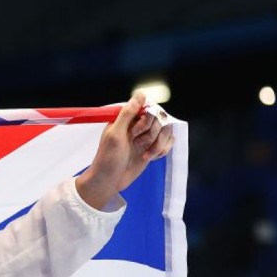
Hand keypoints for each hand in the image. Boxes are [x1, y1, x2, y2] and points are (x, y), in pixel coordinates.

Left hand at [76, 91, 174, 208]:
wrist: (109, 181)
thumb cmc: (108, 159)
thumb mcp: (115, 134)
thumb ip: (128, 114)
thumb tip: (141, 94)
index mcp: (126, 118)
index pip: (149, 107)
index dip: (147, 119)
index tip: (136, 131)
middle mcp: (137, 125)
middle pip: (160, 118)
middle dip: (151, 134)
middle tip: (136, 144)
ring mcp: (146, 136)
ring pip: (166, 130)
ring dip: (158, 144)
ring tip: (144, 154)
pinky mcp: (152, 147)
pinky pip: (168, 141)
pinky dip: (162, 149)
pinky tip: (150, 157)